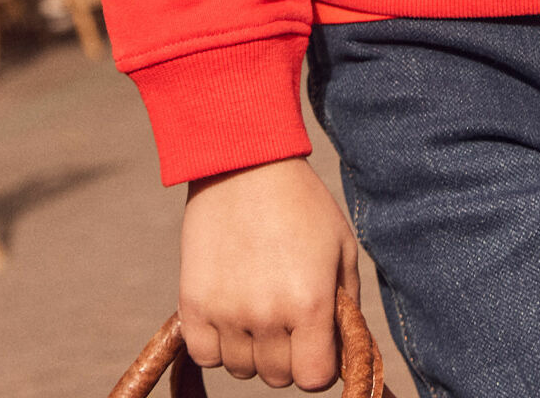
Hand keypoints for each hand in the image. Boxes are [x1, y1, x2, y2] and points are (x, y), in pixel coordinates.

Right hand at [180, 157, 360, 387]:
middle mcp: (268, 315)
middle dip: (287, 352)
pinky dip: (217, 342)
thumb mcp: (341, 247)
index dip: (319, 363)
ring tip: (257, 300)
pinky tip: (229, 309)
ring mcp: (227, 312)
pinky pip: (206, 355)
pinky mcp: (193, 304)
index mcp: (311, 302)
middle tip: (286, 310)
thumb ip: (347, 305)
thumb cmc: (302, 203)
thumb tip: (345, 352)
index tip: (316, 340)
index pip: (314, 380)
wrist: (246, 163)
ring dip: (252, 347)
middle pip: (278, 376)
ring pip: (241, 369)